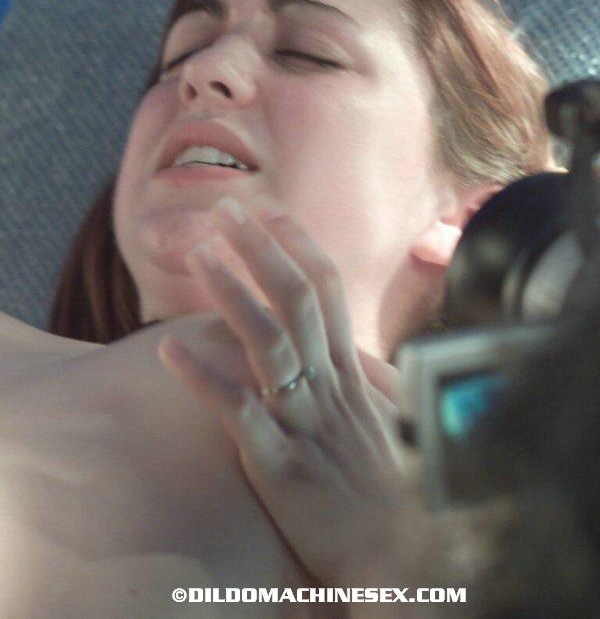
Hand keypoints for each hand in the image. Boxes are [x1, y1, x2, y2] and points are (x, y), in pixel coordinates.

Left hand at [157, 196, 410, 585]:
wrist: (405, 559)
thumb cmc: (393, 490)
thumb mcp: (385, 422)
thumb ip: (366, 379)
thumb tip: (356, 351)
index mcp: (350, 373)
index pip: (327, 291)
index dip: (297, 246)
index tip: (270, 212)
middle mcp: (329, 385)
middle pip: (297, 299)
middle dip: (260, 249)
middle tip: (225, 209)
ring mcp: (305, 422)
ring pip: (269, 340)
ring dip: (232, 291)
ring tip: (198, 252)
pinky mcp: (280, 464)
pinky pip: (238, 411)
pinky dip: (202, 376)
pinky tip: (168, 348)